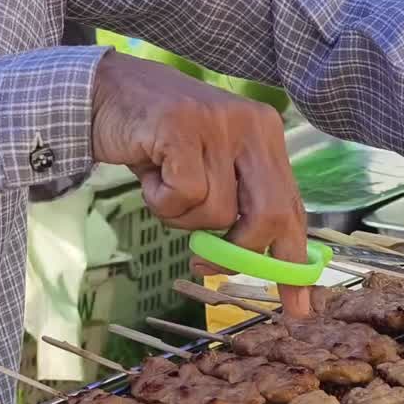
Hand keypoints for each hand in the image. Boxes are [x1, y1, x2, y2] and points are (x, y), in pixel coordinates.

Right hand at [90, 52, 310, 315]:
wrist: (105, 94)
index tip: (299, 309)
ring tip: (163, 184)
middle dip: (237, 251)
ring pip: (217, 213)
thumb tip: (262, 261)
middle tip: (202, 262)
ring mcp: (219, 123)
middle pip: (270, 216)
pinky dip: (161, 200)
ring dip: (181, 216)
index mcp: (267, 137)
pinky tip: (149, 174)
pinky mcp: (184, 127)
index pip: (293, 210)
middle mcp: (253, 126)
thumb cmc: (157, 142)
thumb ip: (240, 205)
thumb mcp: (210, 169)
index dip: (294, 264)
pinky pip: (185, 196)